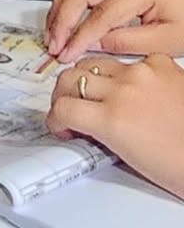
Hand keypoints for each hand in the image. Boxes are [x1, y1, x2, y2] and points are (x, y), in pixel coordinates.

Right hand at [46, 0, 183, 61]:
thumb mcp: (166, 41)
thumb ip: (124, 43)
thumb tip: (90, 46)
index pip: (102, 13)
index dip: (80, 36)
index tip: (67, 53)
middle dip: (62, 19)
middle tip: (53, 43)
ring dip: (61, 10)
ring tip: (53, 35)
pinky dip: (70, 3)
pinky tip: (63, 21)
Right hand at [48, 56, 183, 199]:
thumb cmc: (180, 166)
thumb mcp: (128, 157)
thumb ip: (100, 132)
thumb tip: (83, 123)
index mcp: (112, 120)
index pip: (62, 109)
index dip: (56, 119)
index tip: (61, 125)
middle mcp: (123, 90)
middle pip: (69, 79)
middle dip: (64, 96)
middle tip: (70, 108)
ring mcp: (142, 72)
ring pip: (95, 64)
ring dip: (89, 80)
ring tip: (98, 96)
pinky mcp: (161, 62)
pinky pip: (129, 61)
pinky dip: (125, 73)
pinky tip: (134, 90)